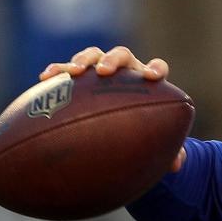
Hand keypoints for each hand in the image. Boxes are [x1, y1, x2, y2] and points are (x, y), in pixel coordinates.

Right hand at [38, 46, 184, 171]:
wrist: (116, 122)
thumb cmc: (139, 130)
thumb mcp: (153, 140)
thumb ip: (168, 150)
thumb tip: (177, 165)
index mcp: (147, 82)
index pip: (157, 67)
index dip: (156, 69)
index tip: (152, 76)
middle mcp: (125, 71)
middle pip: (121, 55)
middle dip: (113, 60)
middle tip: (105, 71)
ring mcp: (100, 71)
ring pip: (93, 56)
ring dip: (83, 60)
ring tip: (74, 71)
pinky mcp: (78, 77)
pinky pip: (66, 69)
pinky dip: (57, 70)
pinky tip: (44, 77)